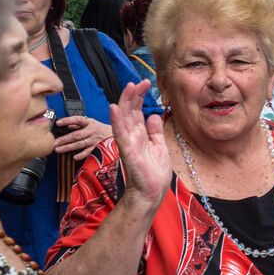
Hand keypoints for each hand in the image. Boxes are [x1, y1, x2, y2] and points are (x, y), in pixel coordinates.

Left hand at [54, 116, 113, 161]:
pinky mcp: (98, 148)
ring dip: (68, 147)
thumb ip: (80, 124)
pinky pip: (89, 152)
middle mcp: (92, 131)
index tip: (58, 123)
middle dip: (64, 139)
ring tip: (58, 150)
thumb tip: (68, 125)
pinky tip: (75, 157)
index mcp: (90, 123)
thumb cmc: (101, 129)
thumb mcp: (92, 122)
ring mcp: (95, 140)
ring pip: (80, 144)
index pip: (78, 120)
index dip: (68, 121)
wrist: (117, 135)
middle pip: (76, 135)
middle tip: (54, 142)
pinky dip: (82, 155)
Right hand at [110, 80, 171, 207]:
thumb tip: (154, 115)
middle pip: (130, 110)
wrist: (151, 193)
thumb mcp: (159, 147)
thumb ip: (155, 132)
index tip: (145, 83)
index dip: (140, 96)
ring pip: (124, 118)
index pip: (137, 111)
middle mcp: (132, 136)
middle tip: (140, 81)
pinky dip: (116, 121)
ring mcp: (128, 143)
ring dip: (125, 102)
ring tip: (128, 86)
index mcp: (140, 135)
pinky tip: (114, 108)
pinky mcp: (127, 151)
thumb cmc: (154, 173)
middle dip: (134, 95)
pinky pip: (120, 134)